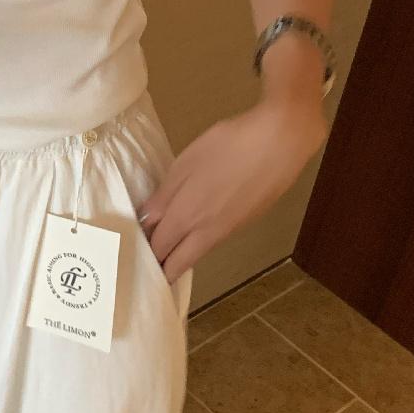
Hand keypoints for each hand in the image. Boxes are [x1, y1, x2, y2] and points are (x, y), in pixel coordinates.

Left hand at [136, 98, 328, 281]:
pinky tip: (195, 232)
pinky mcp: (246, 222)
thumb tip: (145, 221)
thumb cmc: (228, 146)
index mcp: (186, 217)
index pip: (158, 248)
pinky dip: (199, 244)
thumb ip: (164, 196)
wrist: (281, 143)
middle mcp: (207, 232)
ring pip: (197, 253)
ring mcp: (229, 230)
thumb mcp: (186, 164)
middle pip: (179, 263)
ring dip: (180, 257)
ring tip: (166, 253)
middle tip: (146, 269)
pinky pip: (214, 240)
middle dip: (162, 269)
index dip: (144, 256)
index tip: (132, 259)